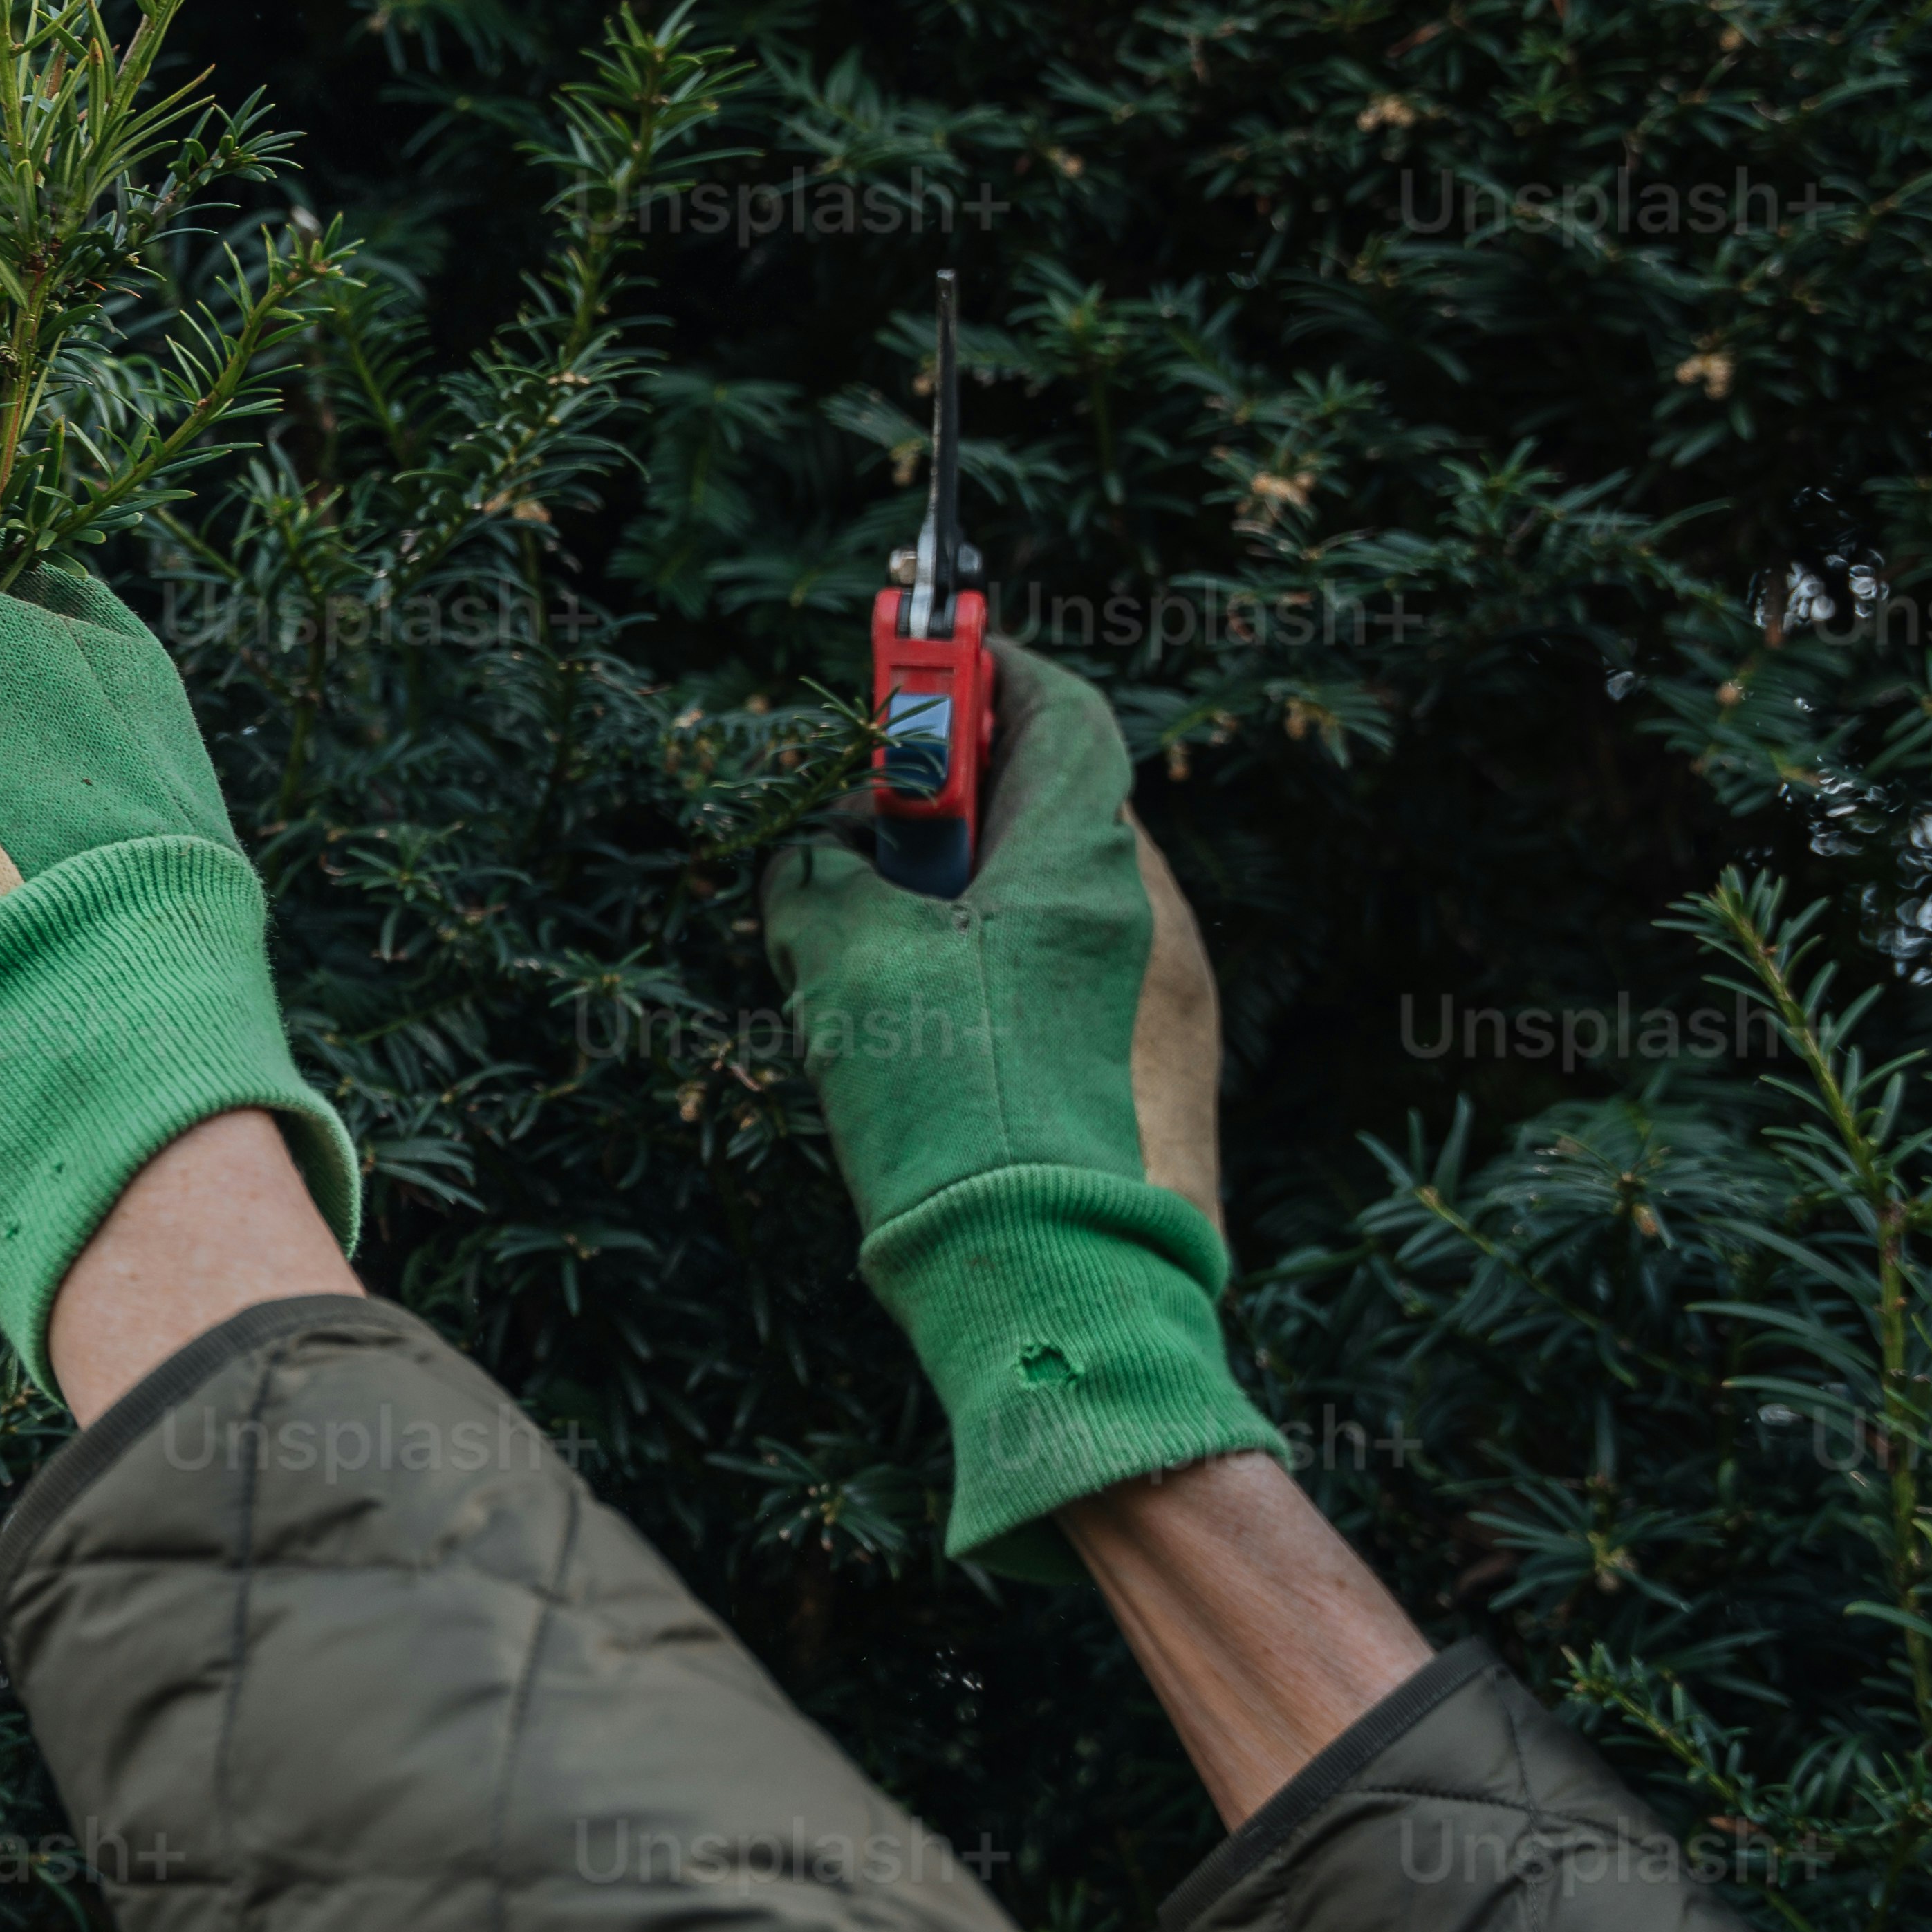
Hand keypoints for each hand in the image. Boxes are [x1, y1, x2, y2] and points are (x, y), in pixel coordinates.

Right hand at [763, 639, 1281, 1570]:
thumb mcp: (843, 960)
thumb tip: (812, 861)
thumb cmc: (947, 1099)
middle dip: (941, 785)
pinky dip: (960, 947)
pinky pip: (1027, 959)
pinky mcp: (1096, 1054)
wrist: (1029, 1269)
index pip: (1057, 711)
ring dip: (942, 876)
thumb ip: (817, 880)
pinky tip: (886, 998)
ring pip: (1023, 884)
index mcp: (1081, 858)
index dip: (986, 671)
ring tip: (854, 914)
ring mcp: (1118, 989)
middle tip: (855, 802)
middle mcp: (1119, 910)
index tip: (917, 662)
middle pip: (1037, 796)